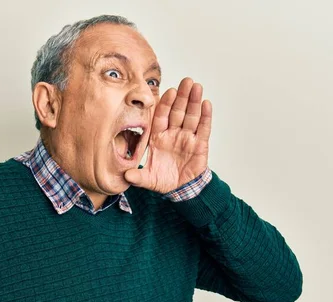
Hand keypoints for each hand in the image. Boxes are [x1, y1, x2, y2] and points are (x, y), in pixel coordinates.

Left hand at [124, 77, 211, 193]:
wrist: (181, 189)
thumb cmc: (163, 179)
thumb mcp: (148, 179)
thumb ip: (138, 177)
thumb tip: (126, 176)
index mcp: (158, 137)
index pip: (161, 116)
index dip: (165, 104)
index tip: (169, 91)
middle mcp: (173, 134)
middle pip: (178, 111)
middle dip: (182, 96)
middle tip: (186, 81)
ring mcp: (187, 138)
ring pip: (191, 116)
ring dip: (194, 101)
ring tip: (197, 87)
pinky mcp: (200, 145)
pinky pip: (203, 129)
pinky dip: (205, 116)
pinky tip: (206, 103)